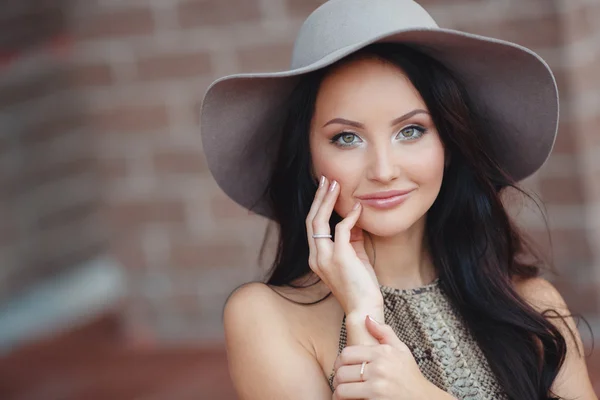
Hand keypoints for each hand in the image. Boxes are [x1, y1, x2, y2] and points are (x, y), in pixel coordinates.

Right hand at [306, 176, 381, 315]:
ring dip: (327, 201)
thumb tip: (353, 218)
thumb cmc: (361, 286)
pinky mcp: (340, 258)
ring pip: (319, 221)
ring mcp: (325, 258)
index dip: (318, 206)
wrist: (363, 309)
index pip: (313, 226)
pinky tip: (358, 207)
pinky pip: (342, 229)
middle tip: (326, 179)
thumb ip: (351, 239)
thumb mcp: (354, 258)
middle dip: (319, 197)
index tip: (325, 189)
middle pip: (311, 220)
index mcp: (317, 258)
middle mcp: (316, 257)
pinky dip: (349, 216)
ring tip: (334, 184)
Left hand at [331, 315, 446, 399]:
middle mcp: (379, 368)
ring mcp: (377, 386)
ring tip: (341, 393)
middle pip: (341, 372)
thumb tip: (366, 318)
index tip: (341, 368)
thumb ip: (384, 332)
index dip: (339, 362)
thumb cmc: (410, 376)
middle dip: (337, 378)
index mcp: (382, 353)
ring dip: (338, 392)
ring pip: (342, 388)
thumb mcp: (402, 350)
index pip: (346, 354)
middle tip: (340, 382)